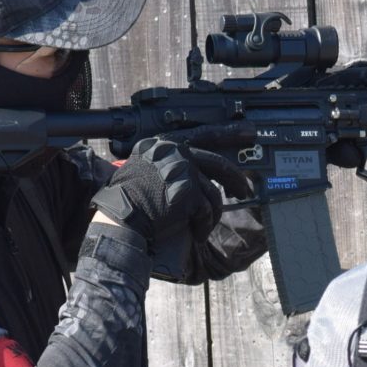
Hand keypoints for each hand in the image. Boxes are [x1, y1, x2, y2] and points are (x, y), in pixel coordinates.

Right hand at [90, 126, 254, 247]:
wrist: (119, 217)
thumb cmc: (127, 201)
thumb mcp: (144, 170)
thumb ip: (168, 164)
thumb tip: (197, 176)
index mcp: (162, 144)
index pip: (201, 135)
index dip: (228, 134)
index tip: (247, 132)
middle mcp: (174, 152)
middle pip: (217, 163)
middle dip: (235, 179)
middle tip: (243, 190)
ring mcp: (182, 170)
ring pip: (213, 194)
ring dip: (211, 214)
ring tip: (203, 226)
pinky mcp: (188, 192)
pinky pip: (206, 212)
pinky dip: (203, 226)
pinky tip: (196, 234)